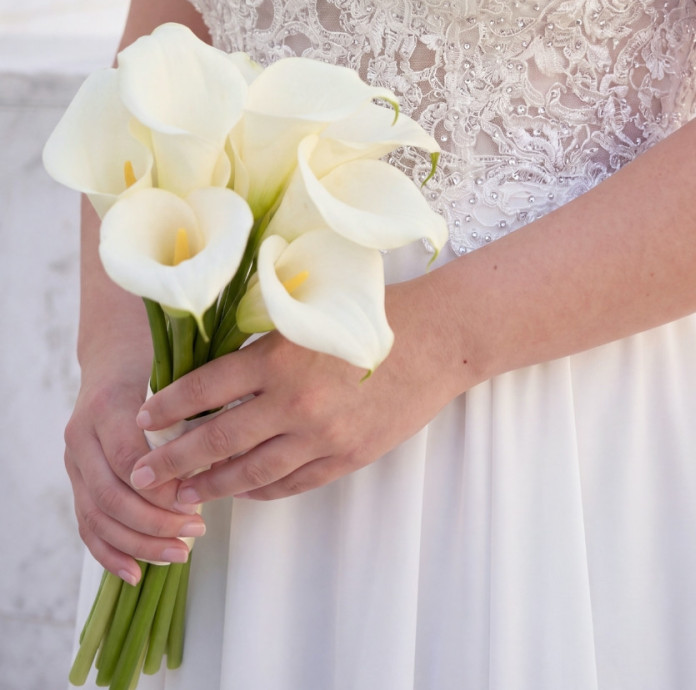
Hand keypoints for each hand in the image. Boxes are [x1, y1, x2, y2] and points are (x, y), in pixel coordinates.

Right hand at [64, 369, 207, 583]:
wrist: (115, 355)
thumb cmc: (155, 362)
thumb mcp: (176, 373)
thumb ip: (191, 408)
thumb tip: (223, 453)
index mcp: (108, 406)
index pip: (129, 459)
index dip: (161, 487)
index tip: (197, 500)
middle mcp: (82, 435)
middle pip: (112, 495)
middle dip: (154, 522)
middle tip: (197, 531)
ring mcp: (75, 461)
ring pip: (98, 517)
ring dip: (138, 543)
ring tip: (179, 554)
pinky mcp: (76, 480)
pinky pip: (87, 525)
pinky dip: (110, 553)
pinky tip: (135, 573)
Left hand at [128, 279, 465, 502]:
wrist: (440, 339)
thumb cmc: (376, 313)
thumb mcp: (313, 316)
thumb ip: (268, 343)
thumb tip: (218, 369)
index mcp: (280, 358)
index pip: (206, 388)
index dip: (169, 406)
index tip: (143, 418)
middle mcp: (294, 402)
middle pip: (218, 439)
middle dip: (175, 460)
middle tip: (144, 474)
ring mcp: (322, 436)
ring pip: (251, 472)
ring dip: (211, 485)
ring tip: (182, 494)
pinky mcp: (347, 457)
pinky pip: (291, 483)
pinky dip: (260, 490)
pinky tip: (240, 492)